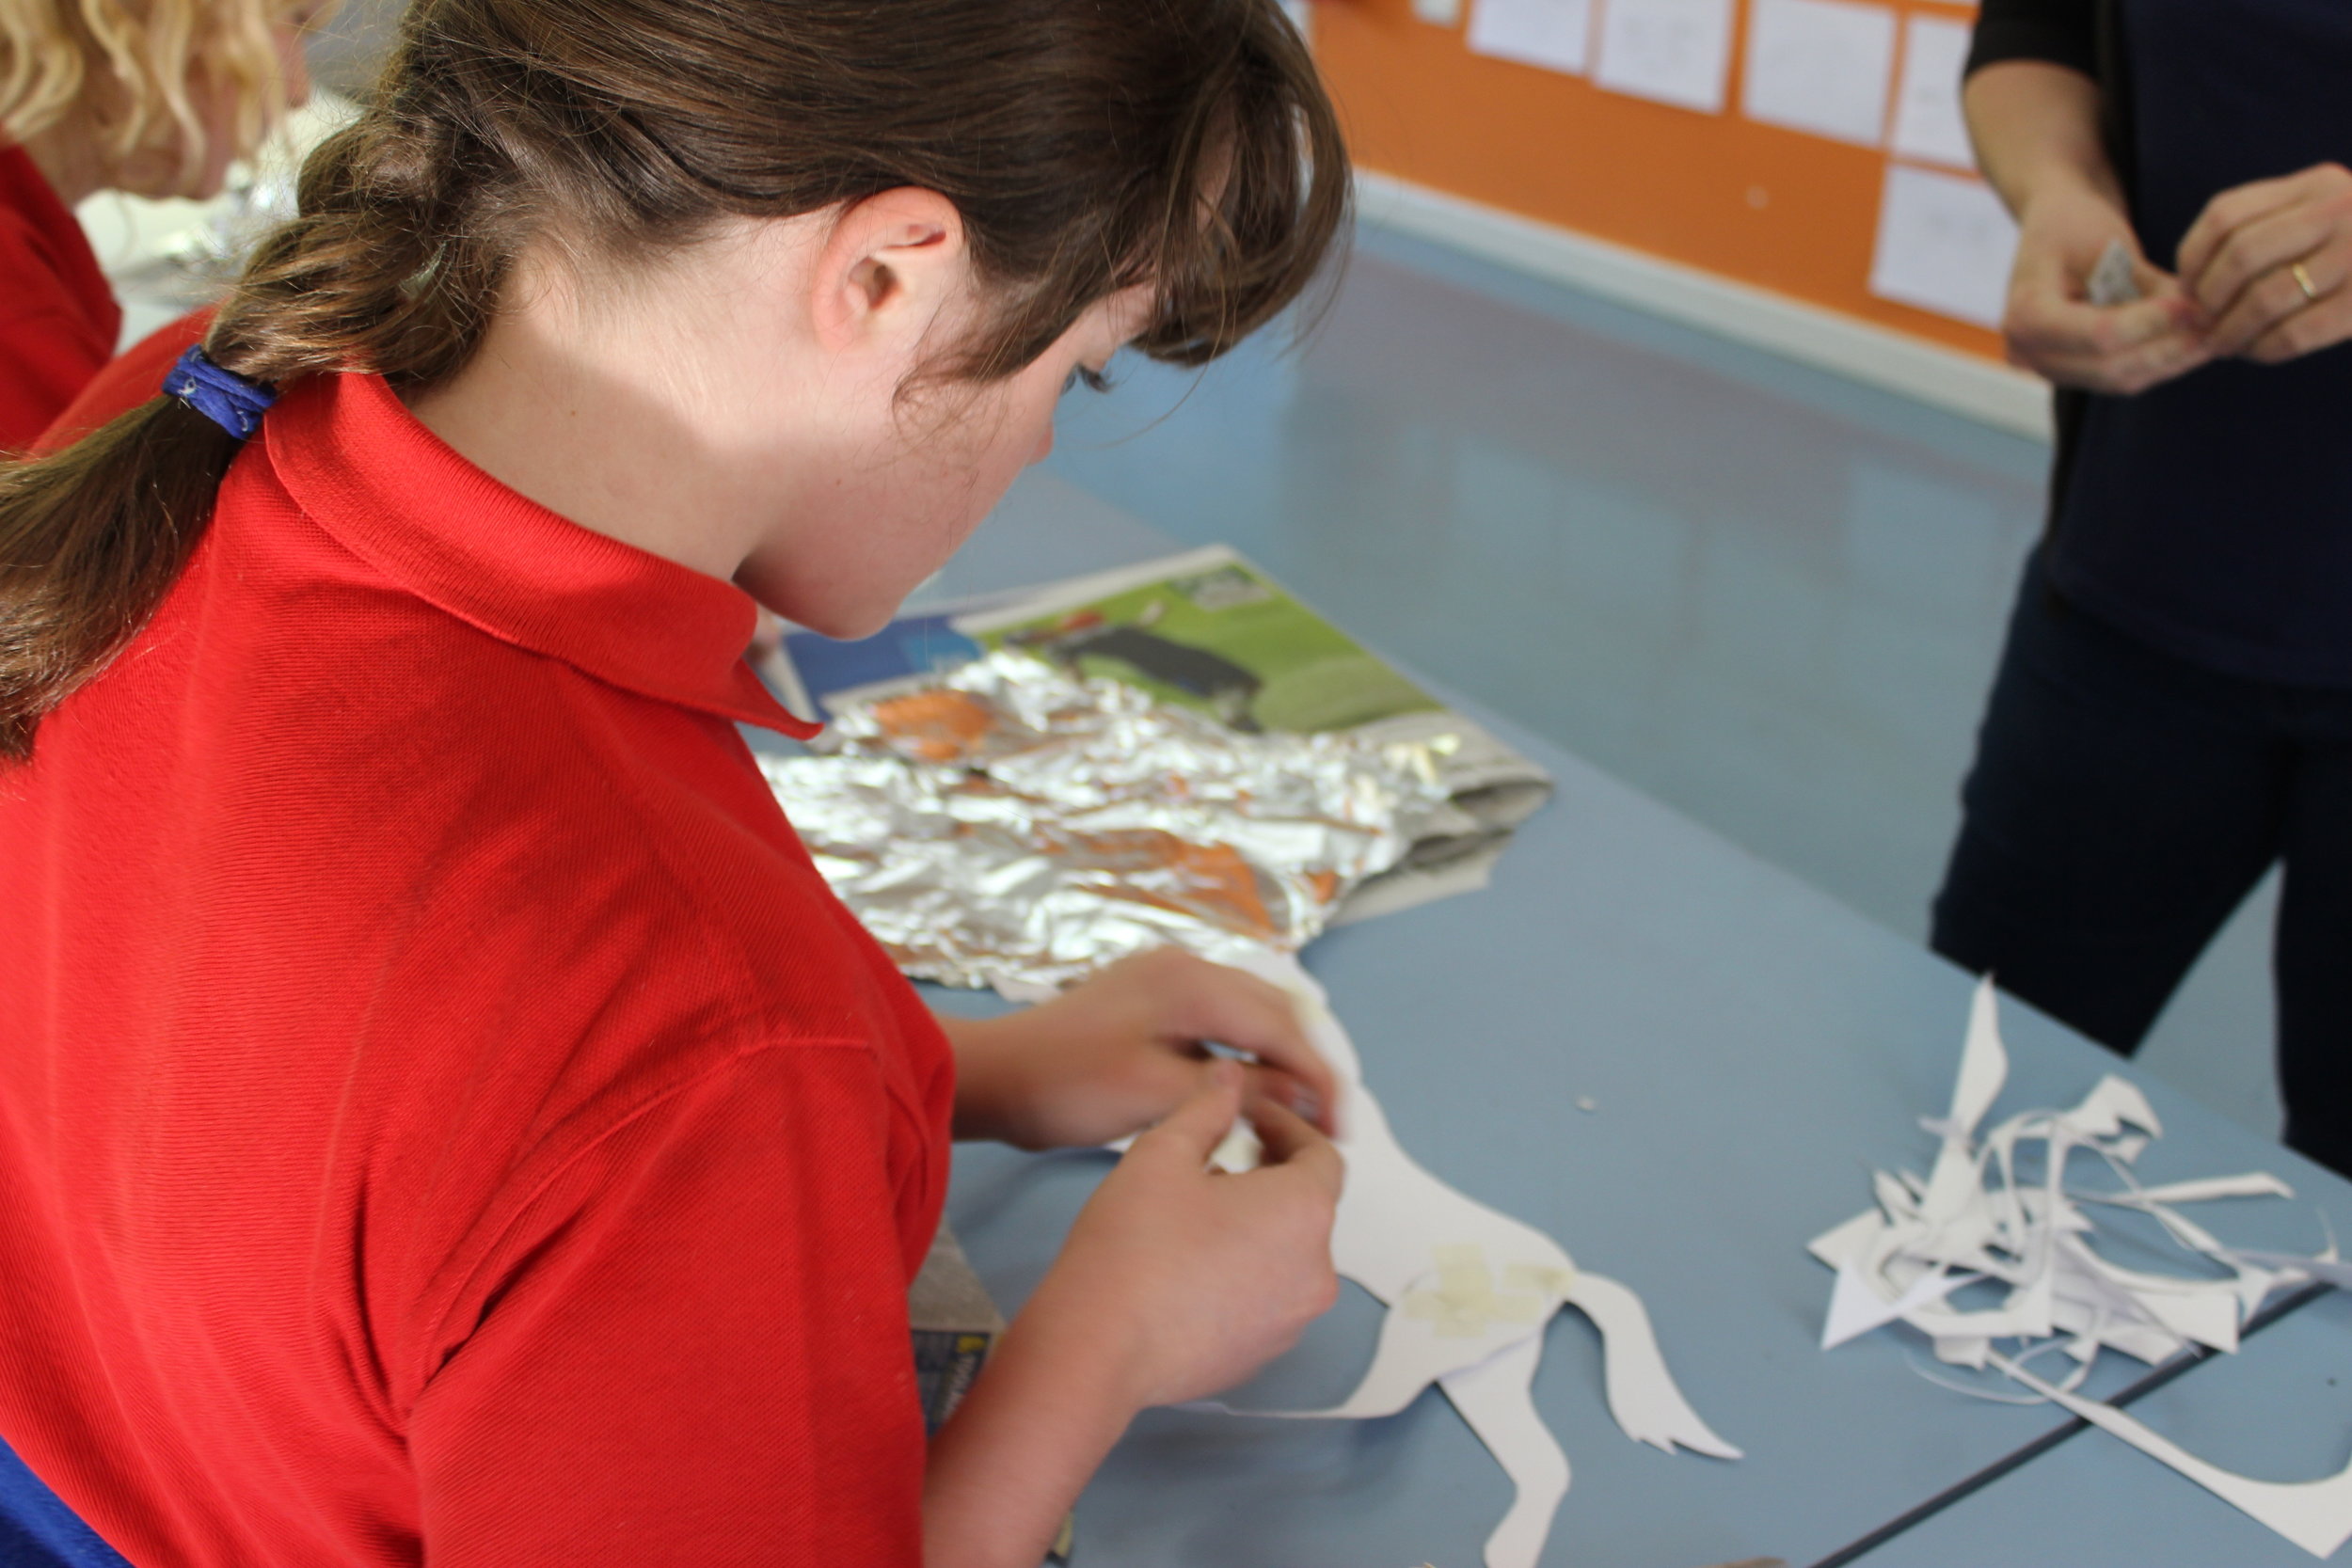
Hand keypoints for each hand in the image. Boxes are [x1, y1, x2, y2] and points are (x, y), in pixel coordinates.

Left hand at [946, 947, 1338, 1150]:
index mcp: (1191, 983)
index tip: (1340, 1125)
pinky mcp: (1151, 999)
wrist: (995, 1076)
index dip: (1318, 1076)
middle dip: (1305, 1065)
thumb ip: (1237, 1091)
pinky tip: (1248, 1095)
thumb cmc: (1065, 1087)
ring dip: (1277, 1059)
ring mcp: (1166, 980)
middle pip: (1273, 1011)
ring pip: (1248, 1015)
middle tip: (1327, 1124)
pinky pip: (1219, 1021)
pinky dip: (1244, 1055)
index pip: (1281, 1026)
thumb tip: (1302, 1090)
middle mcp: (1185, 968)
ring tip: (1296, 1113)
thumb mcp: (1157, 1096)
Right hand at [1019, 1062, 1343, 1409]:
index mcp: (1303, 1212)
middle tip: (1220, 1159)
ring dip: (1254, 1227)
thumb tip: (1228, 1080)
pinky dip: (1241, 1275)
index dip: (1287, 1127)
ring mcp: (1290, 1321)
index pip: (1322, 1154)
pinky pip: (1264, 1300)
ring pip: (1285, 1255)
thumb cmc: (1131, 1252)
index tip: (1253, 1118)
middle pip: (1306, 1207)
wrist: (1098, 1348)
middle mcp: (1313, 1271)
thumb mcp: (1164, 1153)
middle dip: (1268, 1176)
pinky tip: (1188, 1265)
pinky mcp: (1261, 1355)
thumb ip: (1206, 1107)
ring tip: (1195, 1213)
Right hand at [2000, 177, 2207, 393]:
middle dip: (2168, 348)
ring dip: (2171, 360)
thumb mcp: (2107, 241)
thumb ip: (2146, 284)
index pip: (2099, 335)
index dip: (2152, 324)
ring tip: (2214, 335)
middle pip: (2110, 367)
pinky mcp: (2072, 372)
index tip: (2195, 307)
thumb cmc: (2072, 222)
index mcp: (2026, 315)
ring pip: (2121, 380)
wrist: (2049, 229)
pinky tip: (2194, 343)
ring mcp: (2049, 368)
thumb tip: (2198, 313)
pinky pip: (2123, 378)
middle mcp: (2030, 352)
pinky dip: (2161, 362)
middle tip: (2216, 326)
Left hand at [2178, 162, 2351, 363]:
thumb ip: (2271, 226)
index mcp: (2317, 184)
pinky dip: (2265, 348)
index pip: (2225, 215)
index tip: (2187, 286)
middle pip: (2238, 258)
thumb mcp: (2325, 212)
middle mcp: (2339, 211)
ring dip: (2231, 330)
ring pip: (2263, 298)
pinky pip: (2295, 333)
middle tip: (2201, 322)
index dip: (2192, 257)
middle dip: (2207, 300)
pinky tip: (2259, 351)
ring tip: (2225, 341)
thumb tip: (2188, 281)